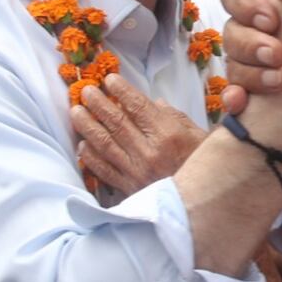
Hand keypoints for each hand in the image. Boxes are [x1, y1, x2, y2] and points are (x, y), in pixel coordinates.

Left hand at [70, 73, 206, 194]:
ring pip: (105, 145)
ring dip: (88, 127)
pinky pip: (104, 170)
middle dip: (99, 104)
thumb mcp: (199, 135)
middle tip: (85, 91)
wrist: (201, 202)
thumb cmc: (204, 165)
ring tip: (76, 112)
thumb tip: (155, 104)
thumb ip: (175, 117)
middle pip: (117, 123)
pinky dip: (91, 158)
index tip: (109, 79)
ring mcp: (137, 172)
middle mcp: (150, 152)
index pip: (138, 107)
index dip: (122, 91)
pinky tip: (82, 146)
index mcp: (169, 135)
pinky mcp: (130, 189)